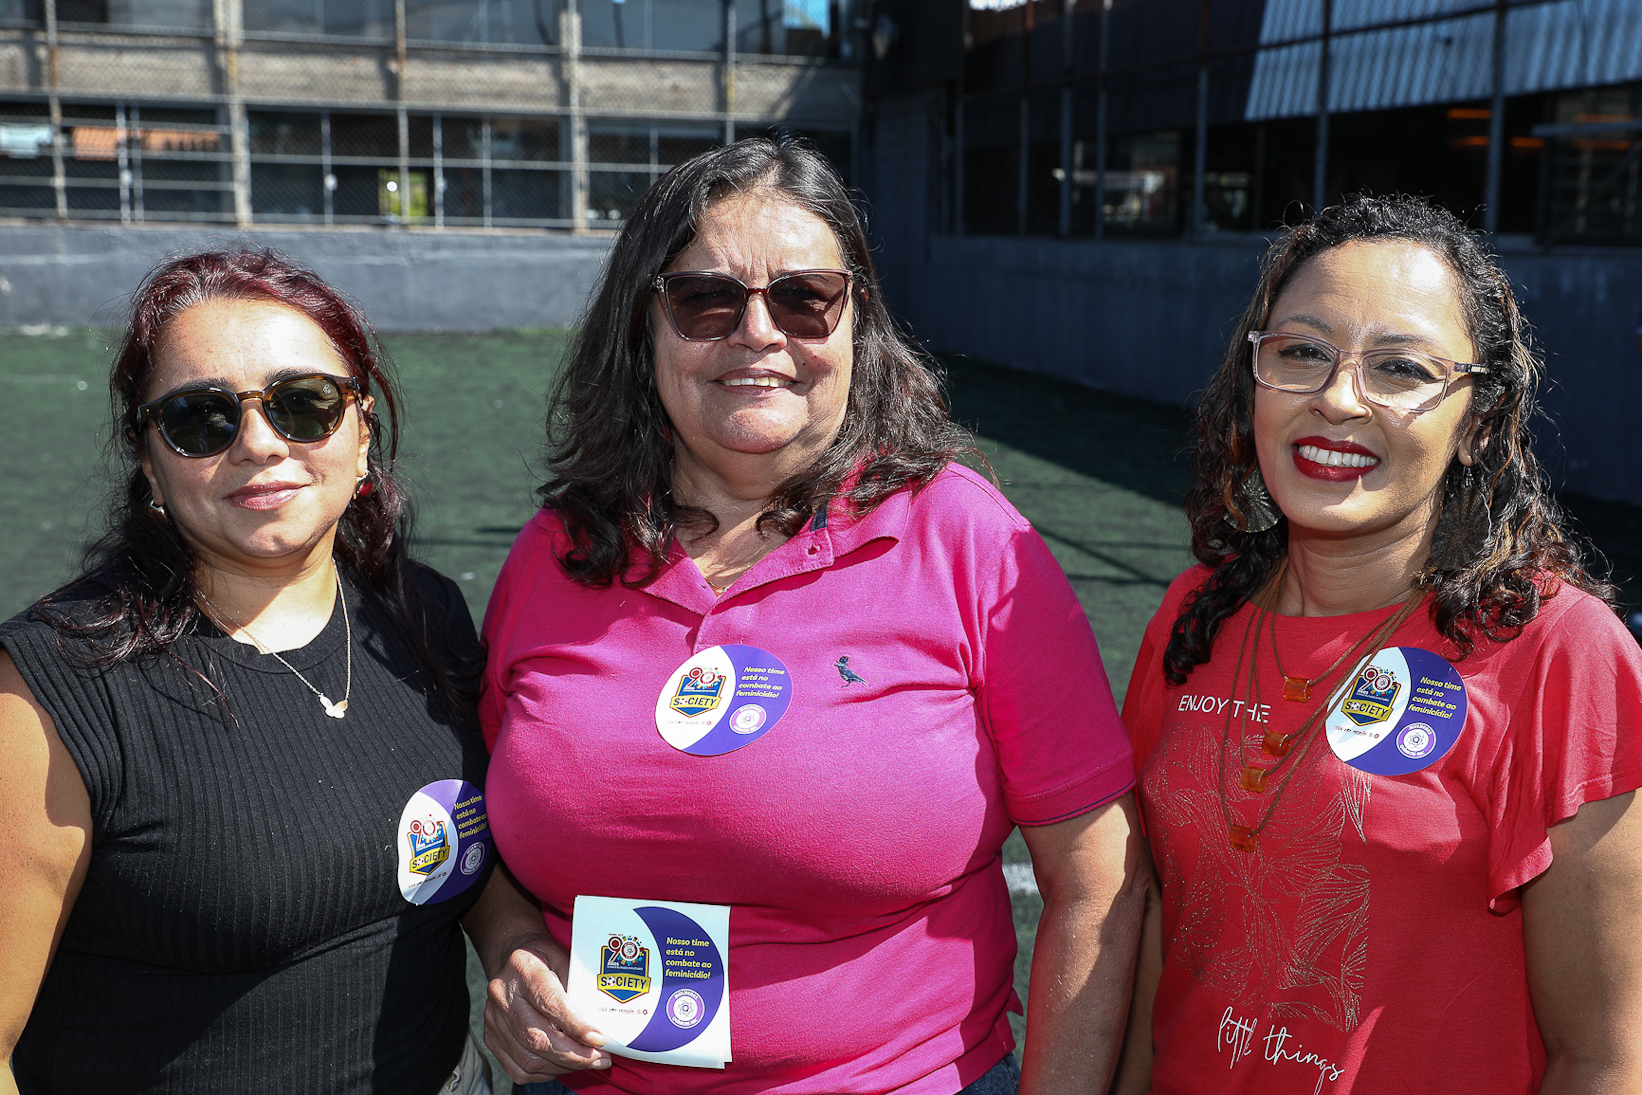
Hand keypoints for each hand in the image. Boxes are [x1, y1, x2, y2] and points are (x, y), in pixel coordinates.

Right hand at [484, 933, 614, 1081]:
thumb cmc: (544, 959)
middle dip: (574, 1055)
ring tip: (587, 1062)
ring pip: (529, 1058)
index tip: (598, 1039)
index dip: (575, 1026)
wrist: (510, 959)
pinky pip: (518, 1069)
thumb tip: (600, 1021)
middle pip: (537, 1037)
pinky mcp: (491, 1037)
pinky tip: (563, 1064)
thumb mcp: (564, 957)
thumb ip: (578, 985)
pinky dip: (544, 1073)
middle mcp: (502, 995)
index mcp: (523, 968)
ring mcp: (494, 1019)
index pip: (549, 1003)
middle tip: (600, 1059)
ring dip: (563, 1066)